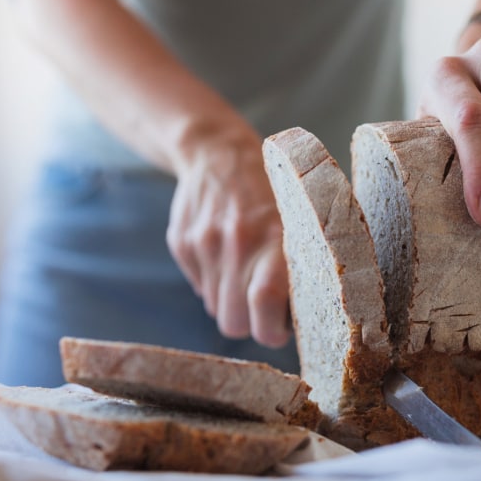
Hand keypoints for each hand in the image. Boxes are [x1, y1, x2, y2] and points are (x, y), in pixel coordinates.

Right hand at [167, 123, 290, 347]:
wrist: (217, 151)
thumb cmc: (271, 190)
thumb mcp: (297, 219)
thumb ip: (296, 265)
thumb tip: (299, 318)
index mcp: (273, 236)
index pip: (265, 304)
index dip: (271, 330)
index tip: (280, 329)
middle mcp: (236, 242)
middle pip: (234, 322)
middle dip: (250, 323)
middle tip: (265, 308)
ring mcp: (203, 243)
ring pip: (216, 309)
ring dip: (232, 302)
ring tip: (247, 273)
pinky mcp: (181, 244)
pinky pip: (200, 287)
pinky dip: (214, 282)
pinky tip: (225, 254)